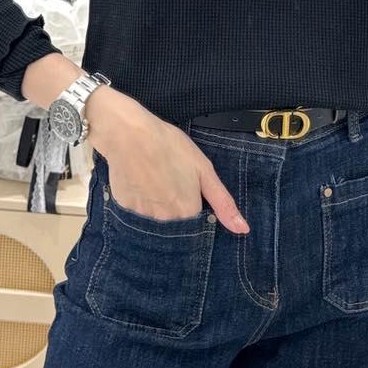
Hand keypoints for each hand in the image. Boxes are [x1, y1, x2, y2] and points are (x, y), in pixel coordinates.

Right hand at [94, 92, 249, 233]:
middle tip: (172, 190)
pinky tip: (142, 187)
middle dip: (178, 220)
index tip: (193, 202)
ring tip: (157, 187)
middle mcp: (165, 223)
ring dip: (160, 215)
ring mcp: (142, 219)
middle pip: (176, 233)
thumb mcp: (204, 169)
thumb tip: (243, 230)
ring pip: (156, 227)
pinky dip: (142, 208)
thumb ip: (223, 203)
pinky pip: (137, 219)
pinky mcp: (124, 211)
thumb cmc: (169, 147)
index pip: (198, 231)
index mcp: (188, 213)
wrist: (129, 134)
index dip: (199, 218)